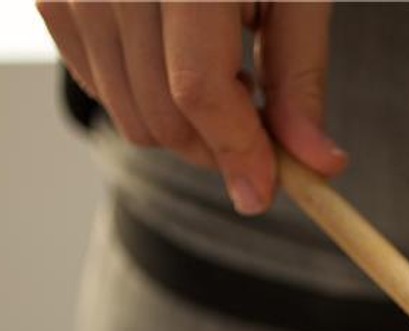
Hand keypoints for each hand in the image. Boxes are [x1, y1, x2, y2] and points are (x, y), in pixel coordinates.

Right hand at [36, 1, 346, 214]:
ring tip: (228, 77)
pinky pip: (93, 79)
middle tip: (260, 135)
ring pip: (123, 108)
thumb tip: (315, 164)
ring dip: (183, 126)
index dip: (237, 151)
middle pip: (157, 111)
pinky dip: (141, 95)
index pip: (198, 88)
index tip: (265, 191)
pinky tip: (181, 61)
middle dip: (215, 148)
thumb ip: (301, 75)